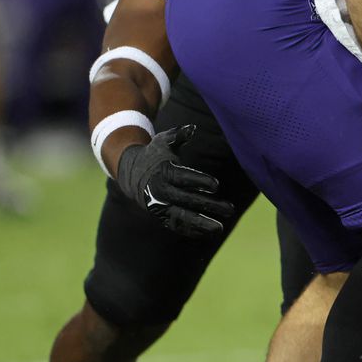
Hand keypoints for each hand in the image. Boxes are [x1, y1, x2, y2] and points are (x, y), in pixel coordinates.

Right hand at [115, 124, 234, 237]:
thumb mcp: (163, 141)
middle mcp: (160, 191)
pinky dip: (191, 230)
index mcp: (162, 172)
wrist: (130, 173)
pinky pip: (175, 225)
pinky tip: (208, 233)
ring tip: (220, 228)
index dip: (199, 181)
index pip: (182, 178)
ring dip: (200, 224)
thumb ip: (178, 135)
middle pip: (186, 200)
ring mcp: (159, 205)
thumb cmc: (154, 154)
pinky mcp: (159, 216)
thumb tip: (192, 128)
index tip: (217, 185)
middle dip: (208, 205)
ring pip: (181, 217)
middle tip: (230, 209)